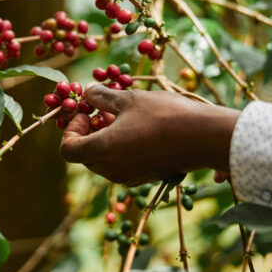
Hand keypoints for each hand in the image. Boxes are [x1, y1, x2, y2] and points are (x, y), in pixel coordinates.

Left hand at [60, 84, 239, 185]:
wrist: (204, 137)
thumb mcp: (128, 99)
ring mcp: (128, 177)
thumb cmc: (163, 115)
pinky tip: (138, 129)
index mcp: (102, 151)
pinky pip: (121, 165)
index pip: (68, 149)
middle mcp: (111, 170)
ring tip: (122, 117)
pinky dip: (120, 149)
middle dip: (88, 132)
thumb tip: (87, 93)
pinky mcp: (144, 178)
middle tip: (102, 111)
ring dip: (104, 139)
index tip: (87, 112)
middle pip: (84, 155)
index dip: (70, 129)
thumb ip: (102, 97)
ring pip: (103, 161)